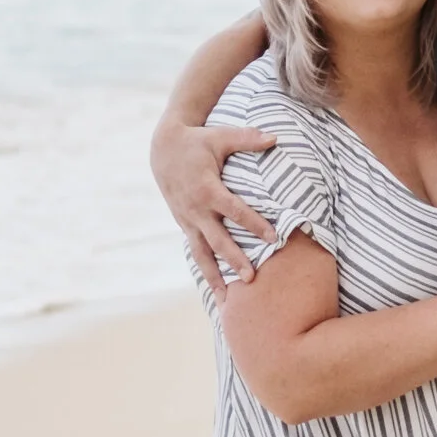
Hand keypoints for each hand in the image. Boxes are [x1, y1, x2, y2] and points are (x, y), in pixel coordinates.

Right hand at [154, 116, 278, 295]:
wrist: (162, 148)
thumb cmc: (197, 141)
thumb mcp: (220, 136)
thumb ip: (248, 139)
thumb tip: (274, 137)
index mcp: (207, 188)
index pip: (235, 210)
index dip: (255, 224)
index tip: (274, 237)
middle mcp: (196, 209)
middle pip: (218, 239)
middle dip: (234, 260)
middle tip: (251, 278)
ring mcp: (187, 219)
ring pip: (201, 253)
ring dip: (213, 276)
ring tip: (225, 300)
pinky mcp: (183, 223)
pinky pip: (195, 250)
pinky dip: (204, 268)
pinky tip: (215, 286)